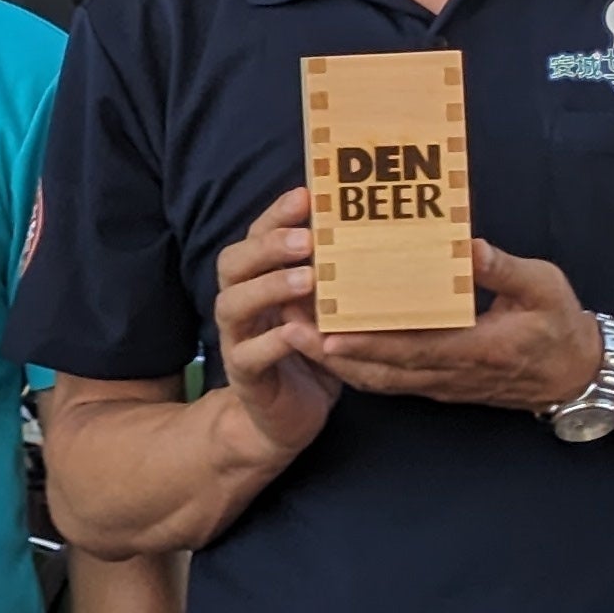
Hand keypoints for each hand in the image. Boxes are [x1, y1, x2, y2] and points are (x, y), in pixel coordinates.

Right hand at [208, 187, 339, 467]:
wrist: (284, 417)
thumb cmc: (312, 353)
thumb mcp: (325, 309)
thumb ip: (335, 277)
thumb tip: (380, 235)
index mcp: (258, 280)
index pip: (256, 236)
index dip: (276, 214)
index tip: (306, 195)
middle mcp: (240, 303)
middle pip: (233, 263)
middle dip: (268, 246)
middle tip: (309, 239)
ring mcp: (236, 338)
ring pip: (233, 304)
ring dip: (268, 287)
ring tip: (307, 280)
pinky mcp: (245, 375)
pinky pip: (250, 354)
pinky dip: (273, 341)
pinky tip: (299, 332)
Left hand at [313, 241, 604, 414]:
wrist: (576, 375)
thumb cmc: (559, 325)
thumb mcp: (543, 289)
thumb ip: (504, 270)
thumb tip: (467, 247)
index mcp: (476, 349)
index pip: (411, 350)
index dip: (366, 345)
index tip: (326, 334)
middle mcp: (451, 373)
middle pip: (381, 368)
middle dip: (331, 352)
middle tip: (286, 325)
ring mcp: (441, 383)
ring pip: (379, 378)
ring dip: (336, 360)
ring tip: (294, 330)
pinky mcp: (438, 383)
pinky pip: (389, 380)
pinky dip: (356, 366)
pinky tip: (327, 345)